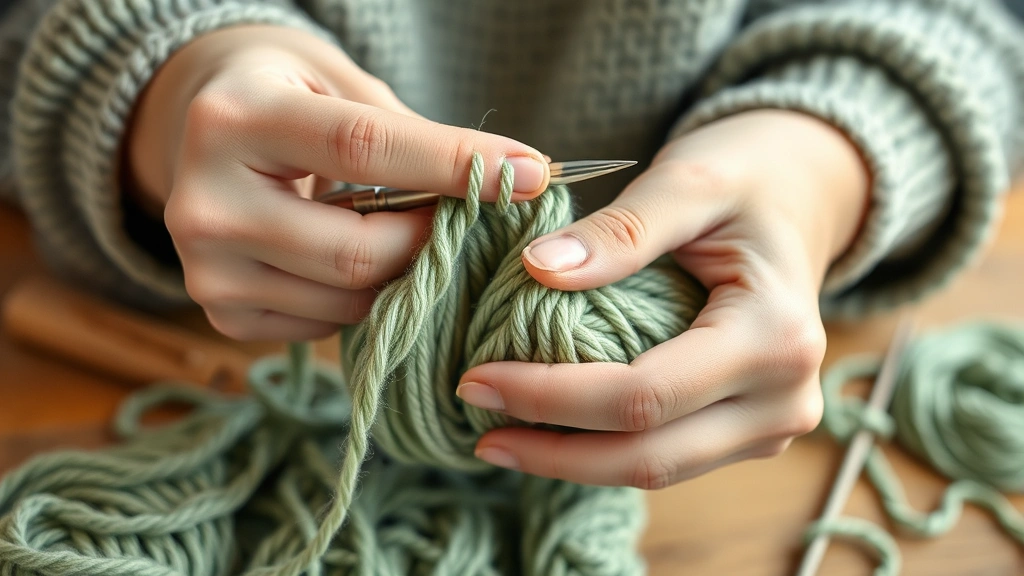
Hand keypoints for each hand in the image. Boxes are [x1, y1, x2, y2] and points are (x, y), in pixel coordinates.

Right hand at [127, 26, 548, 340]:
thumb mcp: (341, 85)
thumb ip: (411, 135)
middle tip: (466, 220)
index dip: (453, 165)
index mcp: (235, 120)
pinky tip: (357, 260)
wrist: (199, 132)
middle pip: (358, 251)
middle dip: (432, 240)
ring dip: (402, 276)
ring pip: (349, 300)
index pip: (362, 149)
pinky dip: (363, 300)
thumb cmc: (287, 97)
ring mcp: (206, 269)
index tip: (527, 175)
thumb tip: (508, 184)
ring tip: (409, 237)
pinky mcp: (221, 313)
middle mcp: (205, 202)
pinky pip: (326, 326)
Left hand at [458, 110, 869, 487]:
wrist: (798, 200)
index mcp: (777, 338)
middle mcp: (784, 401)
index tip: (477, 378)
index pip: (644, 396)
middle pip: (648, 457)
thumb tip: (539, 270)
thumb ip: (620, 229)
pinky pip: (666, 458)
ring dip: (572, 461)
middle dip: (552, 451)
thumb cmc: (746, 182)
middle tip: (476, 426)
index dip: (552, 396)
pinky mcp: (747, 432)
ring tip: (498, 435)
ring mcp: (770, 427)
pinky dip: (602, 450)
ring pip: (654, 472)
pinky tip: (548, 430)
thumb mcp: (689, 183)